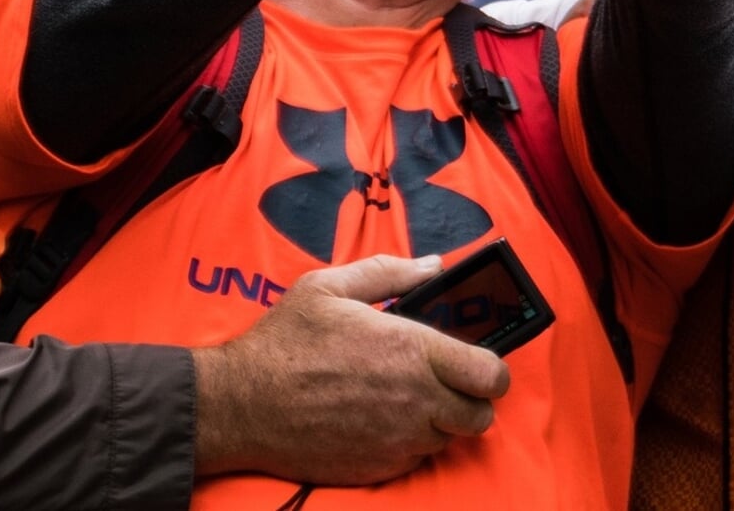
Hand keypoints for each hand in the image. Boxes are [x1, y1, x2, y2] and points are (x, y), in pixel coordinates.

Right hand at [193, 254, 510, 485]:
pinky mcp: (379, 468)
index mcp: (410, 350)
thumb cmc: (285, 342)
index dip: (490, 369)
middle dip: (469, 398)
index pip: (491, 374)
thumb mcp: (330, 286)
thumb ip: (390, 272)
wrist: (242, 405)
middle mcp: (414, 400)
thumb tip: (433, 266)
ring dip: (438, 420)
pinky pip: (416, 458)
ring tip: (403, 397)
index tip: (474, 362)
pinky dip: (409, 442)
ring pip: (449, 438)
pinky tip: (379, 418)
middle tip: (442, 381)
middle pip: (481, 414)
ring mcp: (398, 439)